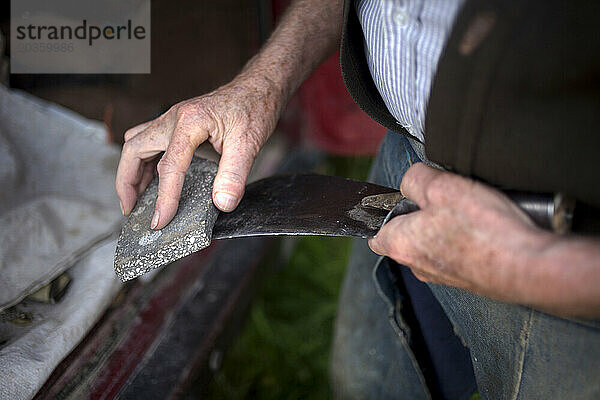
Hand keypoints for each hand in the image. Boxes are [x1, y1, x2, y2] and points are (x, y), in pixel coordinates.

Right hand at [115, 75, 282, 228]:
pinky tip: (151, 180)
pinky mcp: (176, 124)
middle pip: (133, 149)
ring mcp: (172, 119)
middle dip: (126, 181)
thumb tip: (222, 203)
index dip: (164, 196)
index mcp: (190, 121)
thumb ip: (234, 175)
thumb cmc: (253, 108)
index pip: (169, 165)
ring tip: (135, 199)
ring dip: (131, 171)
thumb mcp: (249, 143)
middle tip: (130, 210)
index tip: (160, 220)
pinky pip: (148, 142)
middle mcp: (174, 117)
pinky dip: (143, 163)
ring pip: (135, 143)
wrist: (258, 88)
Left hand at [368, 163, 547, 301]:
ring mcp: (444, 275)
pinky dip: (468, 238)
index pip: (375, 234)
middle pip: (408, 235)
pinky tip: (486, 226)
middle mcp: (417, 265)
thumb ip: (415, 178)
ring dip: (447, 225)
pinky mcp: (469, 278)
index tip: (400, 200)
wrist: (528, 267)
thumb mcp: (440, 186)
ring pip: (435, 243)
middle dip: (421, 214)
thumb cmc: (481, 230)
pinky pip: (459, 252)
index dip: (384, 214)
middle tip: (446, 198)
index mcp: (400, 244)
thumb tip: (411, 180)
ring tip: (472, 211)